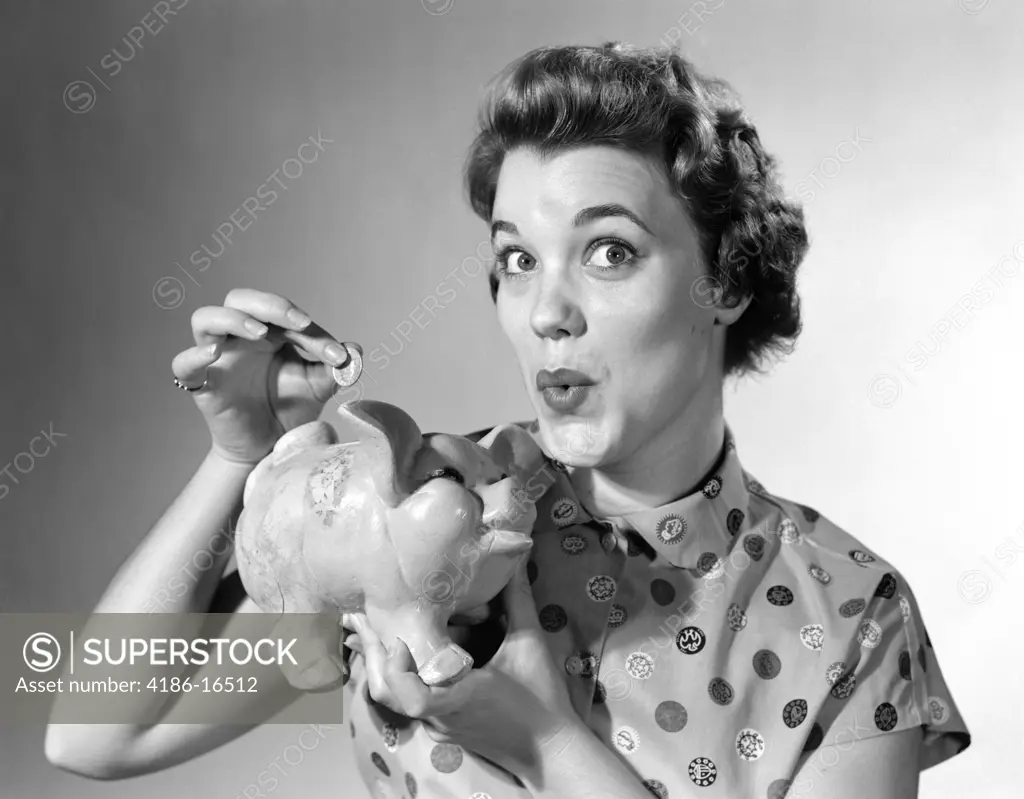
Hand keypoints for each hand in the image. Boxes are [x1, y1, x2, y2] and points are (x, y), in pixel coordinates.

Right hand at [170, 288, 356, 464]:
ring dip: (233, 319)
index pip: (283, 314)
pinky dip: (194, 356)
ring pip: (205, 319)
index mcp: (269, 332)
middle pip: (239, 299)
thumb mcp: (318, 387)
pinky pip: (183, 364)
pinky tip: (213, 355)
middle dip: (270, 304)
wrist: (270, 448)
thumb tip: (355, 352)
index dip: (310, 329)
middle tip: (299, 323)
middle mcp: (240, 338)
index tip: (335, 354)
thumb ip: (334, 369)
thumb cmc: (290, 410)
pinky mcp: (202, 384)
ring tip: (260, 333)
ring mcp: (217, 359)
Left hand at [348, 557, 581, 783]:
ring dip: (379, 664)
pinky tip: (393, 652)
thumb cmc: (542, 701)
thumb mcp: (530, 645)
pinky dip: (394, 676)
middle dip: (371, 652)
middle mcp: (441, 716)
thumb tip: (515, 557)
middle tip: (358, 616)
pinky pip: (406, 703)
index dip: (396, 669)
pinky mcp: (442, 728)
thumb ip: (517, 600)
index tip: (398, 639)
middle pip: (388, 694)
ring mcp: (439, 726)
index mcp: (460, 697)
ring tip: (367, 630)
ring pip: (393, 699)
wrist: (550, 753)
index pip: (413, 697)